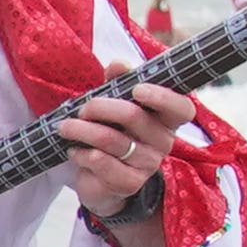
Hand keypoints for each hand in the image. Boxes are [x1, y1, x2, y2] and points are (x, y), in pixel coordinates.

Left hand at [51, 82, 197, 222]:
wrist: (102, 180)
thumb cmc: (113, 134)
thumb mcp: (115, 105)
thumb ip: (119, 82)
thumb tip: (119, 64)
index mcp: (166, 119)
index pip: (181, 107)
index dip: (162, 97)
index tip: (137, 89)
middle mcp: (163, 141)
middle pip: (133, 116)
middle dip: (99, 107)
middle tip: (81, 109)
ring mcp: (147, 164)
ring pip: (111, 139)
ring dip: (82, 130)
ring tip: (65, 127)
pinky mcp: (129, 182)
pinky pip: (101, 162)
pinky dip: (81, 153)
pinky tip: (74, 151)